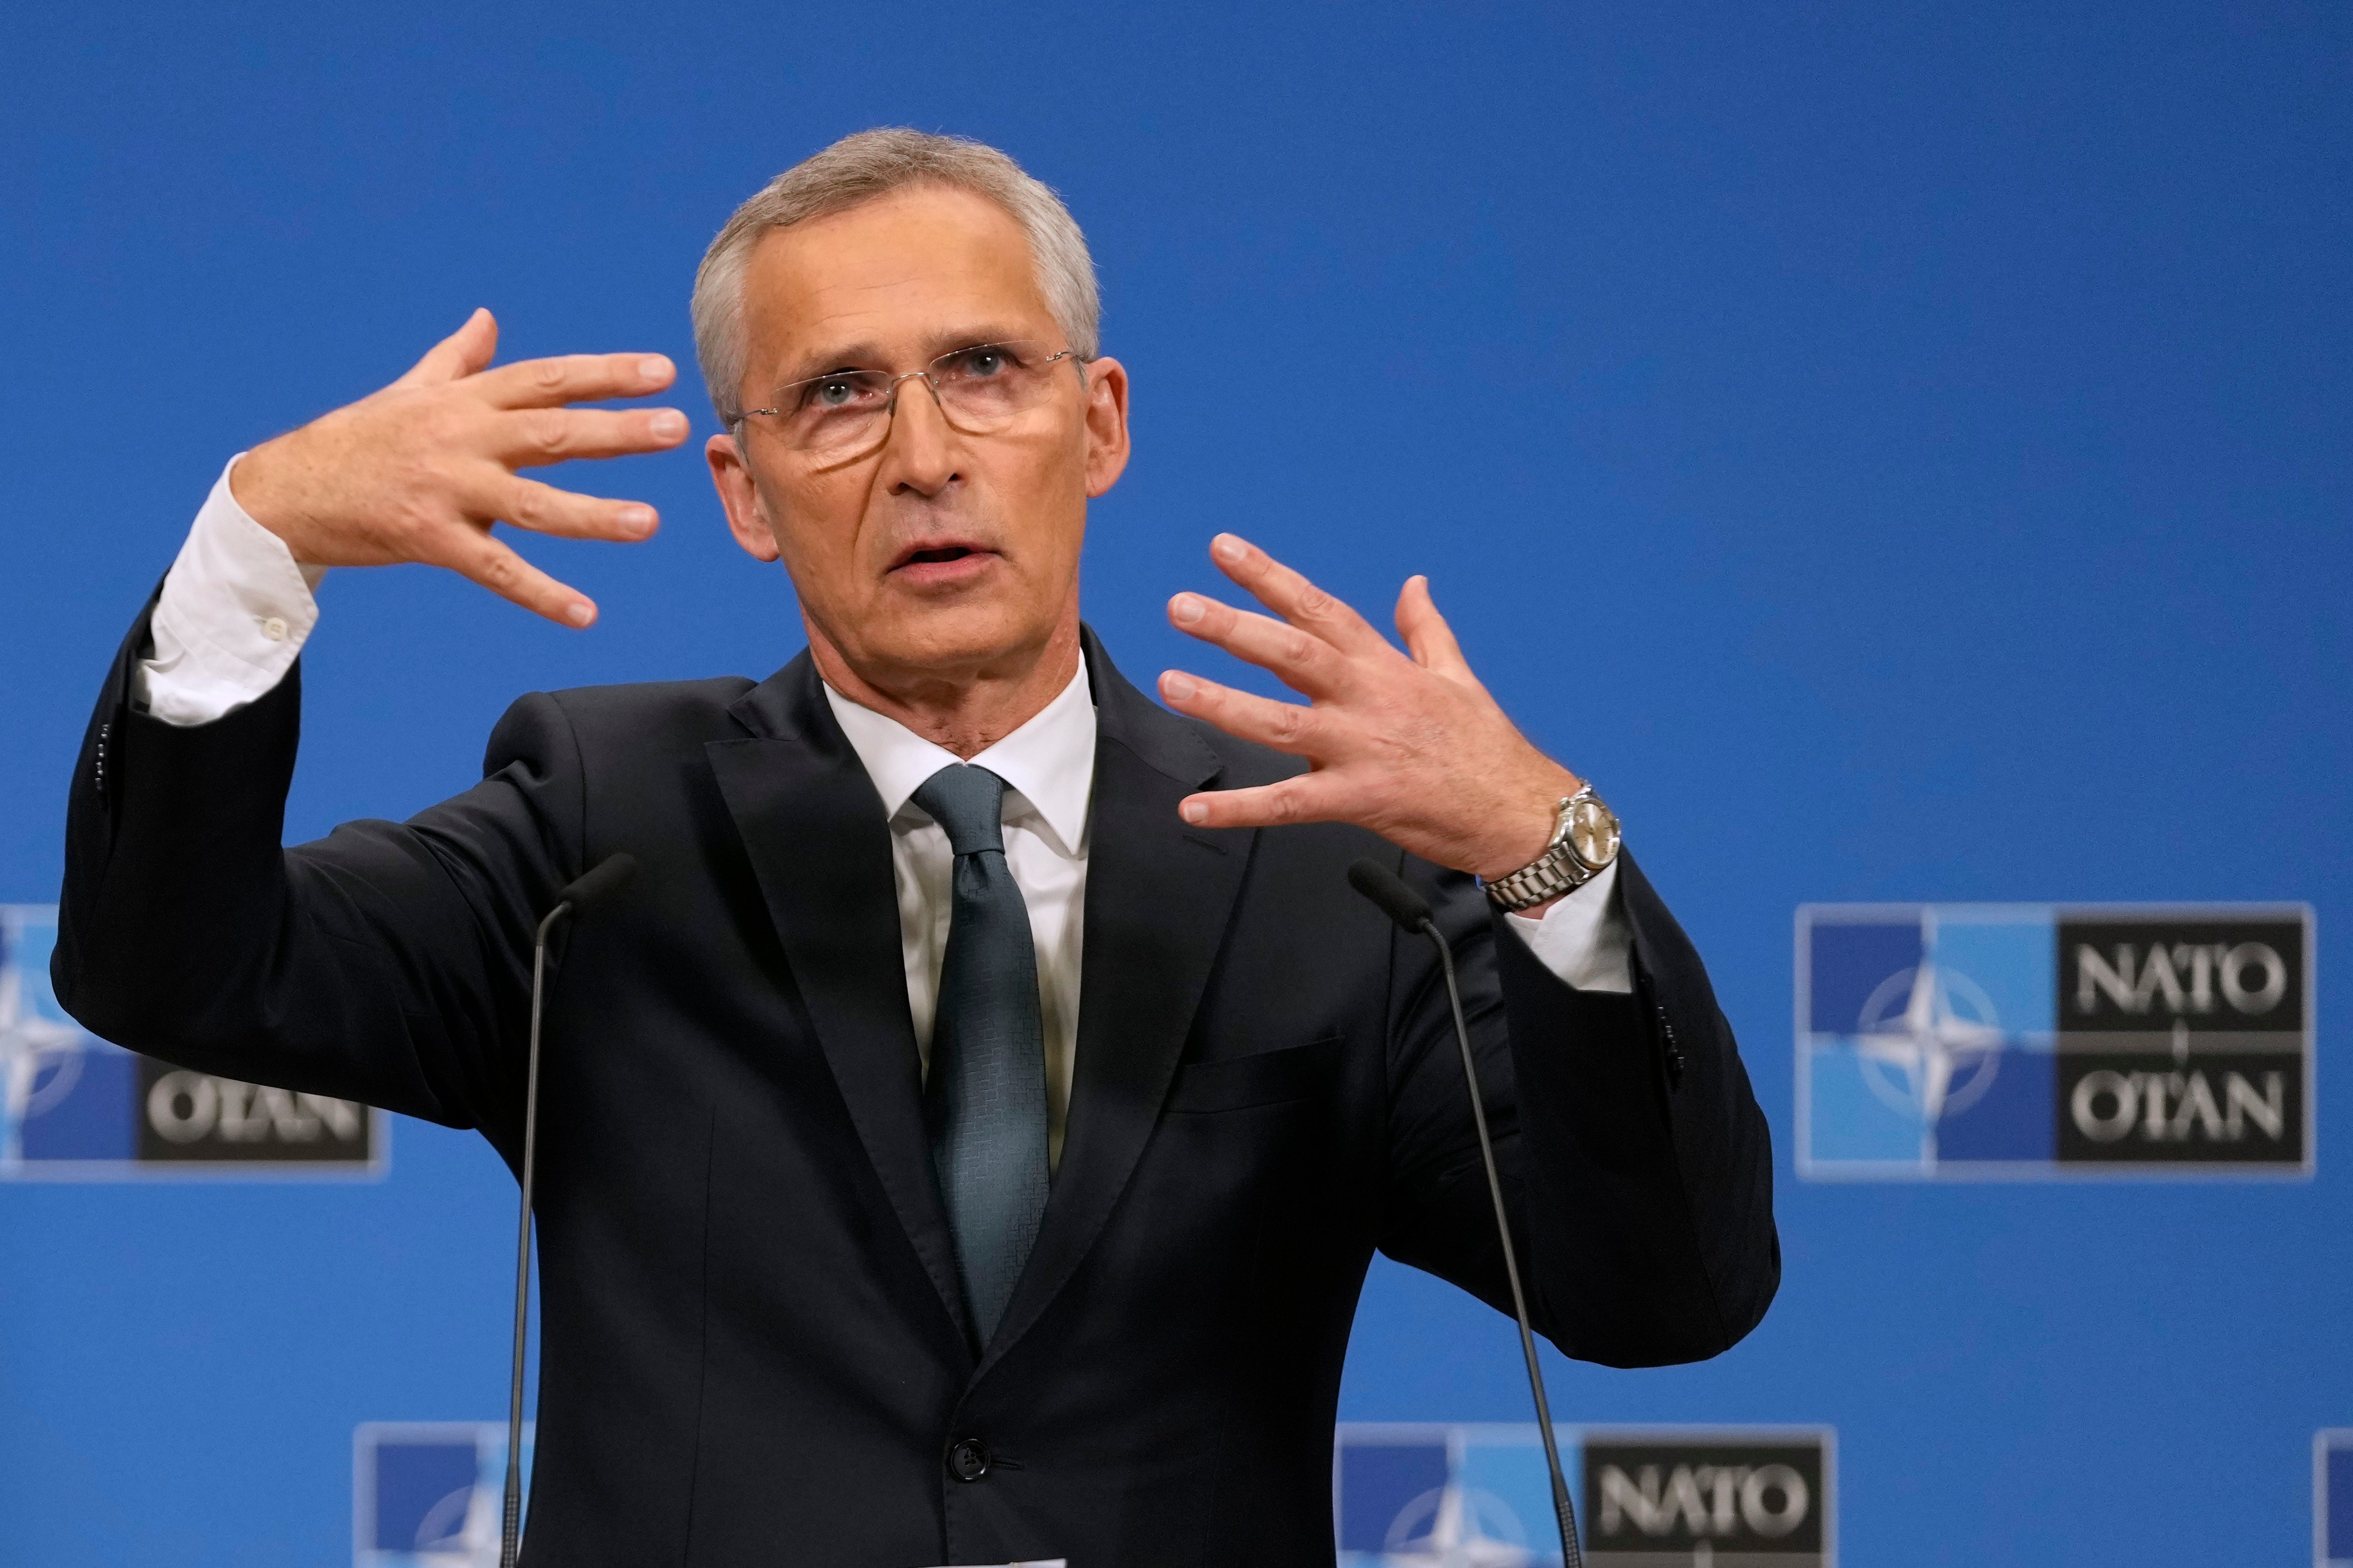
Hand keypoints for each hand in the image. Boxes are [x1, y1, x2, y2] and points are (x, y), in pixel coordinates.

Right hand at [230, 309, 688, 626]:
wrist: (287, 490)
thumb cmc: (359, 440)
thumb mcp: (410, 391)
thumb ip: (458, 358)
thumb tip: (487, 318)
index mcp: (464, 401)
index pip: (547, 379)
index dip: (605, 373)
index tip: (660, 370)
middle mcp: (462, 439)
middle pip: (551, 432)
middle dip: (617, 430)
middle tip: (678, 428)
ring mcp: (448, 490)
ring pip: (533, 503)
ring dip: (593, 514)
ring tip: (649, 522)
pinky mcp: (431, 539)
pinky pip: (496, 570)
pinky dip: (541, 594)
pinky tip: (586, 614)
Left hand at [1158, 534, 1582, 884]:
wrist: (1520, 810)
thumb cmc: (1485, 746)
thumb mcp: (1458, 675)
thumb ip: (1425, 628)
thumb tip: (1413, 584)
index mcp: (1384, 666)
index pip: (1318, 609)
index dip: (1268, 577)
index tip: (1224, 550)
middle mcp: (1367, 699)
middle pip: (1291, 653)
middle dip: (1233, 628)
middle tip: (1181, 607)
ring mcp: (1360, 749)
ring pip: (1280, 722)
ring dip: (1222, 704)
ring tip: (1173, 685)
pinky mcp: (1358, 800)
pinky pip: (1288, 804)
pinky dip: (1238, 809)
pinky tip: (1194, 809)